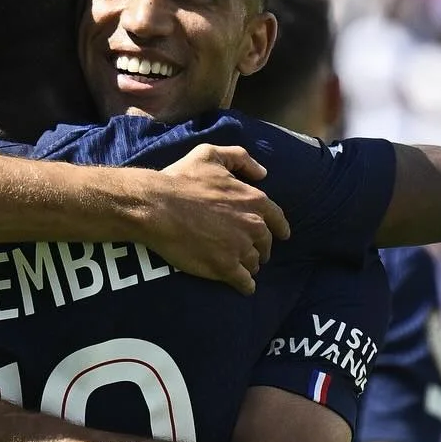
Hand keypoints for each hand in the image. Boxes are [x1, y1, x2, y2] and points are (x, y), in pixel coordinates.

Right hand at [150, 146, 290, 294]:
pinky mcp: (225, 267)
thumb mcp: (211, 154)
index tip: (282, 235)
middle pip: (265, 243)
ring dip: (250, 265)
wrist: (158, 207)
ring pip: (254, 262)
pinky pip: (244, 282)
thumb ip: (240, 158)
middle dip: (262, 248)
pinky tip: (244, 287)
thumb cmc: (181, 180)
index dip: (280, 228)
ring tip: (242, 267)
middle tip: (254, 252)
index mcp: (253, 200)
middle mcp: (253, 225)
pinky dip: (246, 285)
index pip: (277, 218)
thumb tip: (262, 173)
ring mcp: (240, 248)